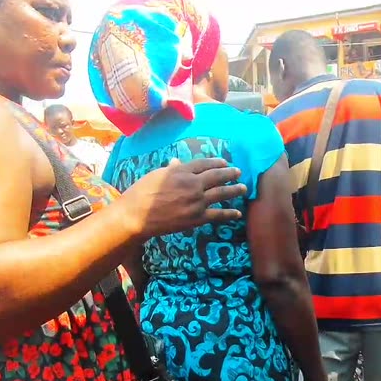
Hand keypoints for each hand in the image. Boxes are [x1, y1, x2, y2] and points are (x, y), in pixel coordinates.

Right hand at [120, 158, 245, 237]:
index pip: (204, 164)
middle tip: (239, 172)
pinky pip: (217, 215)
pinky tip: (237, 213)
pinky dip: (229, 214)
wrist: (137, 215)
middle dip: (230, 174)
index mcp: (182, 171)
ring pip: (221, 193)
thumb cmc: (142, 193)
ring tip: (243, 188)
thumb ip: (171, 169)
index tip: (224, 163)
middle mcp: (193, 184)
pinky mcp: (197, 218)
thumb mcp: (156, 175)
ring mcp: (197, 201)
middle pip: (217, 176)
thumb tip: (176, 162)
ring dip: (234, 190)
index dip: (216, 163)